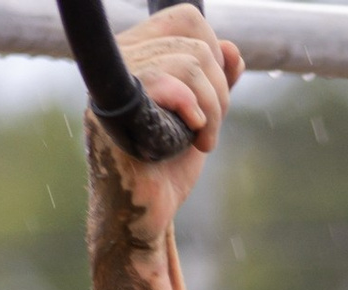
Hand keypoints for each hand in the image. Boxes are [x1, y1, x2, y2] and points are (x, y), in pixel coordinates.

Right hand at [96, 8, 242, 230]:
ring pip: (192, 63)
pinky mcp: (116, 112)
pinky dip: (193, 111)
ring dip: (213, 110)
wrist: (147, 212)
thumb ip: (218, 79)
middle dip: (219, 92)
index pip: (186, 19)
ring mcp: (114, 82)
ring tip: (202, 142)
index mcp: (138, 48)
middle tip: (208, 130)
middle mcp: (121, 57)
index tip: (210, 95)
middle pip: (196, 44)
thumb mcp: (202, 114)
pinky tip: (191, 136)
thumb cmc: (167, 164)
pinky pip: (170, 83)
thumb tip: (233, 51)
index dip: (212, 51)